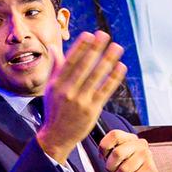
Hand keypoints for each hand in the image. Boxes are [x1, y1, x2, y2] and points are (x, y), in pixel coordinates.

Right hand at [35, 32, 125, 162]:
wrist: (56, 137)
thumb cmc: (54, 110)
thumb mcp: (50, 88)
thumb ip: (55, 67)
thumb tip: (54, 47)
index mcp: (57, 84)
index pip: (70, 61)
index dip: (80, 47)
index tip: (89, 34)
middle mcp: (68, 91)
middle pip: (84, 66)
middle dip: (95, 49)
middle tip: (105, 35)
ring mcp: (81, 101)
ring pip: (96, 77)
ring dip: (108, 60)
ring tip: (117, 47)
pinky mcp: (92, 110)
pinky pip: (105, 91)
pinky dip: (113, 78)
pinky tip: (120, 67)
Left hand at [97, 129, 169, 171]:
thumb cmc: (131, 171)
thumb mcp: (120, 159)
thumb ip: (110, 153)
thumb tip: (101, 154)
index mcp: (131, 139)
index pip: (115, 135)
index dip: (104, 146)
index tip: (103, 156)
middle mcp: (140, 145)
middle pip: (117, 153)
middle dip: (111, 168)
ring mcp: (147, 157)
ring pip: (122, 170)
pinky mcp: (150, 171)